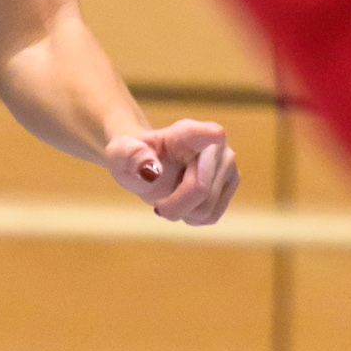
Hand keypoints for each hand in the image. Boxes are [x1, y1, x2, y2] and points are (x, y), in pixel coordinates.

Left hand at [101, 118, 239, 227]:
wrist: (149, 165)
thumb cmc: (134, 156)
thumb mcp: (119, 154)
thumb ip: (129, 156)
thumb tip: (152, 172)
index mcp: (185, 133)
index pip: (202, 133)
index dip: (210, 136)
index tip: (216, 134)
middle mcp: (214, 146)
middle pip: (200, 189)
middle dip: (173, 205)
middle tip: (157, 203)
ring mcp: (227, 165)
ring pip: (206, 209)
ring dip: (181, 213)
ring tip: (169, 198)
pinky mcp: (231, 185)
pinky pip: (211, 216)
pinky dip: (192, 217)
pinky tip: (184, 202)